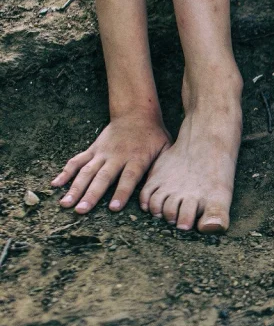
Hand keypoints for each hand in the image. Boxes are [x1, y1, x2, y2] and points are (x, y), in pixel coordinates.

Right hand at [52, 114, 170, 213]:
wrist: (136, 114)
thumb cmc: (154, 137)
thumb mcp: (165, 150)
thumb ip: (161, 169)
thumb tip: (159, 191)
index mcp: (137, 159)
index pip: (129, 178)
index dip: (121, 192)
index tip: (113, 208)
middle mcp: (117, 157)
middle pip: (103, 178)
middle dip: (91, 195)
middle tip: (81, 211)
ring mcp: (102, 153)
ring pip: (86, 171)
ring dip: (75, 188)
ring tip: (65, 204)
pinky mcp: (92, 149)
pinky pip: (76, 161)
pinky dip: (65, 172)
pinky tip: (55, 185)